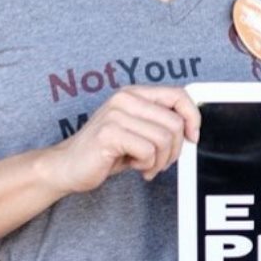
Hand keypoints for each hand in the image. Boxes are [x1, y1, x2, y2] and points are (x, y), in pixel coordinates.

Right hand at [44, 85, 200, 193]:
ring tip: (146, 165)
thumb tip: (192, 129)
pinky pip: (148, 151)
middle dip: (174, 150)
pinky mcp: (109, 134)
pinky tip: (134, 166)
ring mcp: (115, 114)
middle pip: (174, 123)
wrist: (67, 167)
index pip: (178, 94)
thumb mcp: (138, 131)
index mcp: (134, 93)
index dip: (193, 117)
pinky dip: (147, 165)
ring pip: (163, 139)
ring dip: (160, 160)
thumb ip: (160, 123)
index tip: (192, 137)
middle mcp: (125, 98)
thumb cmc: (106, 151)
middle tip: (161, 161)